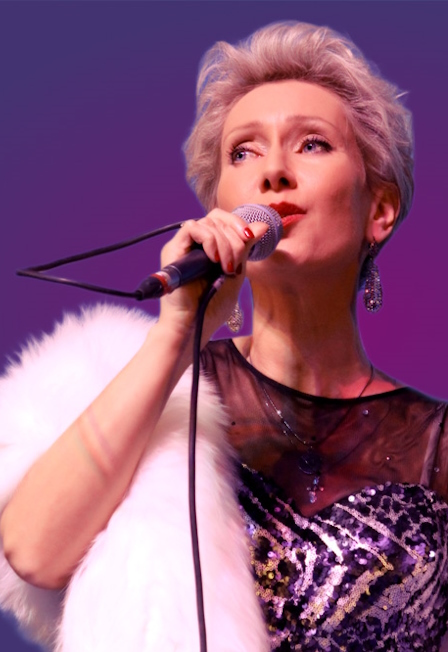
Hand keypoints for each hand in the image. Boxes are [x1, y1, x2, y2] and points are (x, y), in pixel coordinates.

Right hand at [158, 208, 267, 341]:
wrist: (194, 325)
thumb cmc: (212, 306)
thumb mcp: (237, 273)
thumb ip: (246, 248)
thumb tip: (263, 224)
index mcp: (209, 248)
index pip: (223, 220)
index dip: (238, 224)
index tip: (250, 238)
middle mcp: (194, 244)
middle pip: (216, 218)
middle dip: (234, 235)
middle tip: (236, 263)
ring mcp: (183, 246)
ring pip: (207, 223)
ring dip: (224, 243)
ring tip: (226, 267)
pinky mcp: (173, 250)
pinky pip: (192, 228)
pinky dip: (209, 239)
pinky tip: (214, 259)